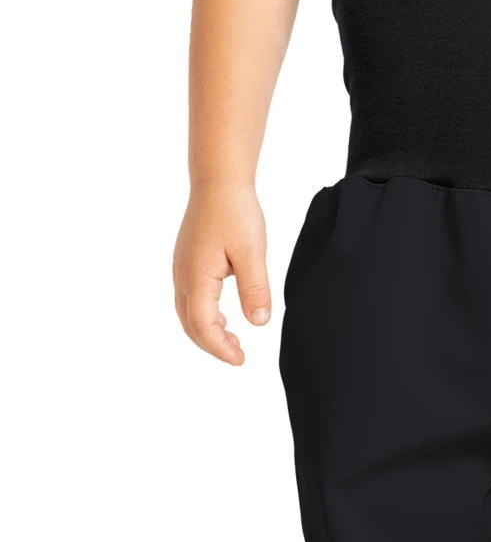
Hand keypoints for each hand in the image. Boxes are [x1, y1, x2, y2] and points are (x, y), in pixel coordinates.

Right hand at [173, 182, 269, 364]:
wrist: (218, 181)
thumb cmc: (234, 212)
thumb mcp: (252, 252)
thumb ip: (255, 289)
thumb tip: (258, 322)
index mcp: (196, 276)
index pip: (202, 325)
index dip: (220, 348)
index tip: (240, 360)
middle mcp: (182, 276)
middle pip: (190, 325)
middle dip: (213, 345)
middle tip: (239, 356)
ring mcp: (182, 269)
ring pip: (187, 313)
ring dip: (207, 331)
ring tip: (234, 341)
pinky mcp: (187, 262)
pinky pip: (189, 299)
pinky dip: (204, 316)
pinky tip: (223, 316)